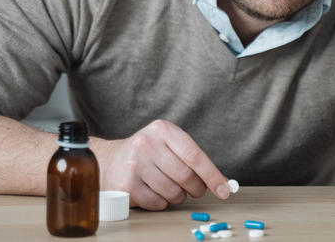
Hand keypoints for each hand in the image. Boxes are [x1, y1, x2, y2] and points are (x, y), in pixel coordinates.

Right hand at [95, 120, 229, 209]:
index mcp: (162, 130)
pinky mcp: (127, 186)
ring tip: (170, 187)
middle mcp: (146, 145)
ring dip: (178, 196)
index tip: (224, 190)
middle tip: (196, 190)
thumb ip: (194, 159)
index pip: (194, 155)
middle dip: (196, 188)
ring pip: (173, 192)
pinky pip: (158, 203)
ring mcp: (135, 165)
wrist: (109, 161)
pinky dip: (162, 202)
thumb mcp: (168, 145)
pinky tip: (154, 192)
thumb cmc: (147, 154)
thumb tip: (224, 183)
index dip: (212, 175)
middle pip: (186, 176)